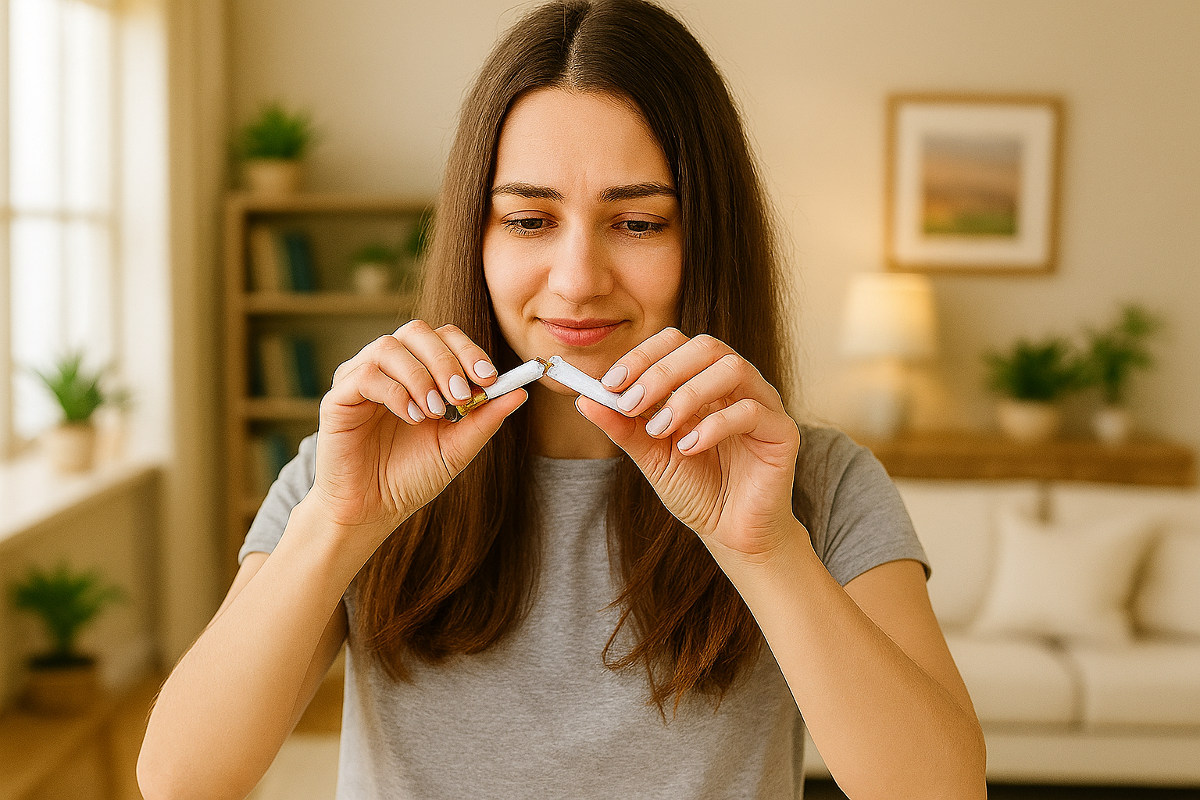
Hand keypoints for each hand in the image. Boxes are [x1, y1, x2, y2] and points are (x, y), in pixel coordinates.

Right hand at [307, 320, 525, 542]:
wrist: (372, 510)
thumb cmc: (411, 477)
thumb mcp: (457, 447)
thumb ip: (485, 418)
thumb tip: (520, 391)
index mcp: (419, 372)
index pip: (444, 337)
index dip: (468, 350)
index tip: (489, 378)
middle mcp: (389, 368)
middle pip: (417, 331)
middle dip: (446, 360)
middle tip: (459, 395)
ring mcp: (361, 378)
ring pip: (389, 346)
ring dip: (420, 376)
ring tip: (434, 412)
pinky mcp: (339, 397)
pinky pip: (366, 374)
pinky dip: (395, 392)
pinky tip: (411, 417)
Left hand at [575, 328, 801, 560]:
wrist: (732, 533)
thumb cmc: (696, 489)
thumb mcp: (651, 456)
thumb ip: (623, 427)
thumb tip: (584, 399)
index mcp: (703, 380)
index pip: (676, 342)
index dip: (642, 355)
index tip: (612, 383)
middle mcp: (735, 384)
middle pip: (705, 346)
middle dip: (661, 371)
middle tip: (631, 403)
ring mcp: (762, 404)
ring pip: (732, 368)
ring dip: (688, 394)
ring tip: (661, 429)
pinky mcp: (782, 432)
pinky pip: (751, 411)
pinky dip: (714, 425)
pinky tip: (690, 448)